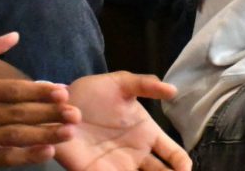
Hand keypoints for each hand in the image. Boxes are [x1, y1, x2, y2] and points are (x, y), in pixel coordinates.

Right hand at [0, 33, 78, 169]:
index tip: (62, 91)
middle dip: (48, 113)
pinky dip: (27, 157)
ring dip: (44, 135)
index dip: (38, 91)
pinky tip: (47, 151)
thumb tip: (15, 35)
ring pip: (13, 138)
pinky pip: (4, 159)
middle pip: (16, 114)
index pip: (10, 91)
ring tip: (69, 132)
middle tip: (74, 112)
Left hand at [56, 72, 189, 170]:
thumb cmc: (92, 93)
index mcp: (146, 134)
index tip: (186, 168)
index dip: (182, 162)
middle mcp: (135, 154)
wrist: (58, 105)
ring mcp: (116, 166)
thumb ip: (146, 84)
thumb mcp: (121, 83)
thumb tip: (173, 89)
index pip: (172, 153)